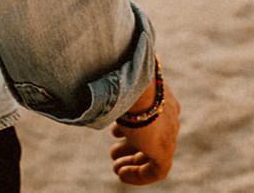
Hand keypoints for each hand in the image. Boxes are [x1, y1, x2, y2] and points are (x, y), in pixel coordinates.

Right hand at [109, 69, 179, 184]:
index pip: (150, 116)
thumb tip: (84, 91)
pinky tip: (121, 174)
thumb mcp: (113, 84)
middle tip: (112, 153)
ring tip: (115, 166)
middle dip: (131, 147)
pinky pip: (156, 171)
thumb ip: (108, 91)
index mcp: (160, 96)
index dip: (131, 127)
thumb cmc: (117, 78)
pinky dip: (138, 175)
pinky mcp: (165, 150)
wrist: (132, 84)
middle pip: (152, 136)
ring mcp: (169, 133)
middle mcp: (168, 115)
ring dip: (133, 162)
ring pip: (154, 154)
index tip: (114, 134)